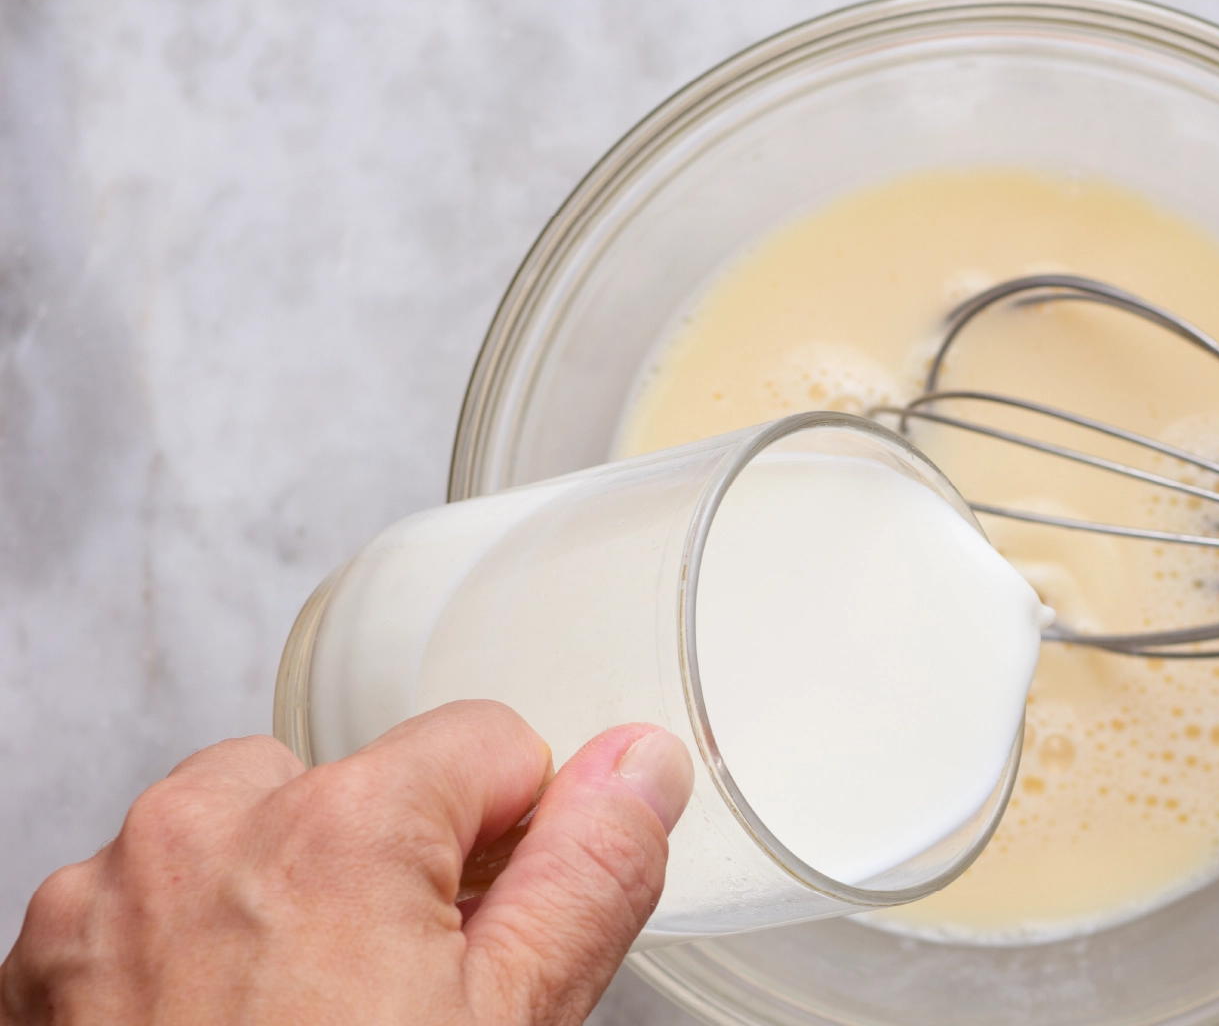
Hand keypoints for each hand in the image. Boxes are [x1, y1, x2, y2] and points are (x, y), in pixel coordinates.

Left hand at [0, 701, 693, 1025]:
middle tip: (401, 1002)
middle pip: (353, 786)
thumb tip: (636, 769)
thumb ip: (588, 875)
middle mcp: (202, 832)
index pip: (487, 743)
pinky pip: (149, 905)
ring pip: (240, 838)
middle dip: (390, 870)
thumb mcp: (511, 1025)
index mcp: (341, 826)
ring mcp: (105, 901)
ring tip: (309, 1025)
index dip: (517, 843)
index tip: (492, 934)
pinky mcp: (44, 967)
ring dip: (283, 902)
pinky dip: (190, 953)